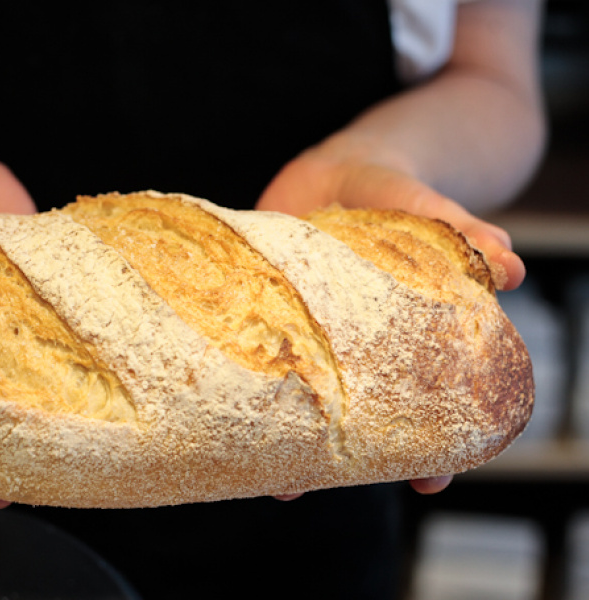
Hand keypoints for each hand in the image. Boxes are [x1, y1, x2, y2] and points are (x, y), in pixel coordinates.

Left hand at [259, 143, 526, 499]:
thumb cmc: (394, 196)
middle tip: (315, 488)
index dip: (436, 449)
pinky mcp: (266, 319)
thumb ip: (459, 233)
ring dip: (285, 436)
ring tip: (268, 476)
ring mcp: (308, 340)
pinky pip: (254, 358)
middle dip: (341, 458)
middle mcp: (355, 352)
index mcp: (406, 338)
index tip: (431, 483)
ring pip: (301, 401)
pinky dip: (242, 382)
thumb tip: (509, 263)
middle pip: (357, 418)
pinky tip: (226, 404)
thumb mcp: (426, 210)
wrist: (335, 174)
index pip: (430, 405)